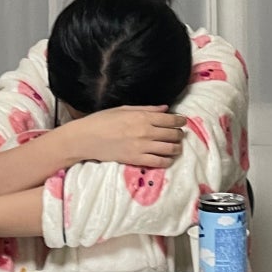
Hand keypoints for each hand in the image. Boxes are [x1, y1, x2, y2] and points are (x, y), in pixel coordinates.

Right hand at [67, 105, 186, 167]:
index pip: (170, 119)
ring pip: (169, 149)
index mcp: (142, 116)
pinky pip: (159, 162)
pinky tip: (168, 158)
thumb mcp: (125, 108)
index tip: (183, 121)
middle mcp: (145, 131)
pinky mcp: (136, 160)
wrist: (87, 138)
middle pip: (172, 134)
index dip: (180, 121)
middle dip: (179, 134)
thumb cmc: (103, 120)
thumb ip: (147, 109)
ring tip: (177, 146)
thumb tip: (165, 108)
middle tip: (180, 134)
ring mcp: (141, 147)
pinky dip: (167, 161)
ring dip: (176, 148)